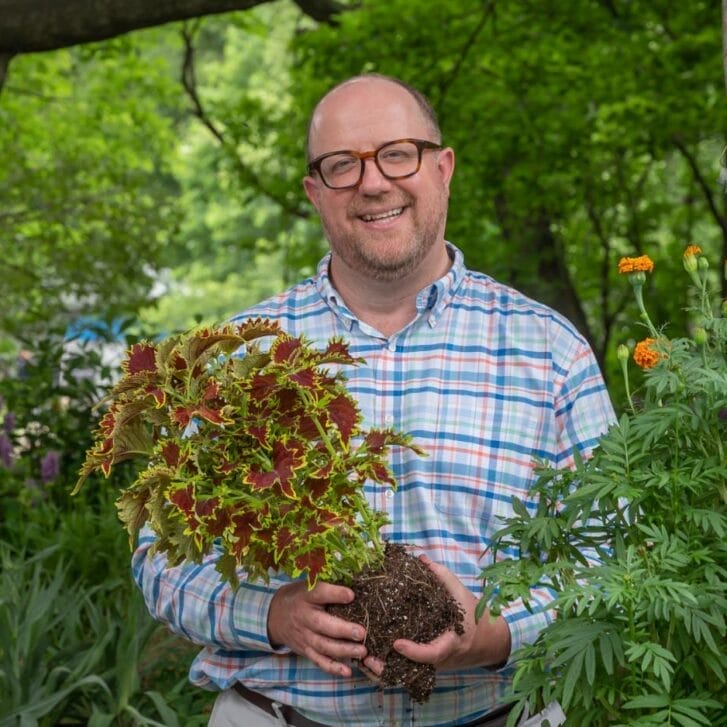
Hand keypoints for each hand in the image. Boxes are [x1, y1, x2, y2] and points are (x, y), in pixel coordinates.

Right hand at [268, 580, 367, 677]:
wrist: (275, 616)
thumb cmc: (300, 597)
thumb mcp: (309, 585)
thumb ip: (328, 584)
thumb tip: (356, 581)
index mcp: (306, 596)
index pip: (319, 593)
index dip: (335, 594)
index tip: (352, 595)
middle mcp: (304, 617)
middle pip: (322, 624)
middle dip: (342, 630)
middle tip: (361, 632)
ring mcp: (304, 636)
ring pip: (323, 646)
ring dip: (343, 650)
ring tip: (362, 651)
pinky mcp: (306, 650)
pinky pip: (319, 661)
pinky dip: (333, 668)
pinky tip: (348, 671)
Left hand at [362, 555, 510, 674]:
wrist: (485, 638)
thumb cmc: (470, 613)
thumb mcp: (459, 592)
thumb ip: (441, 576)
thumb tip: (420, 559)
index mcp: (450, 642)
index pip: (432, 653)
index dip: (414, 652)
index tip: (396, 643)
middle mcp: (438, 658)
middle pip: (412, 670)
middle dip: (389, 667)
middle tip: (366, 656)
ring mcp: (431, 665)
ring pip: (405, 674)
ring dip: (383, 670)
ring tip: (362, 659)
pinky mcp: (424, 665)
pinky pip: (404, 670)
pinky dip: (386, 667)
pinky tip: (367, 658)